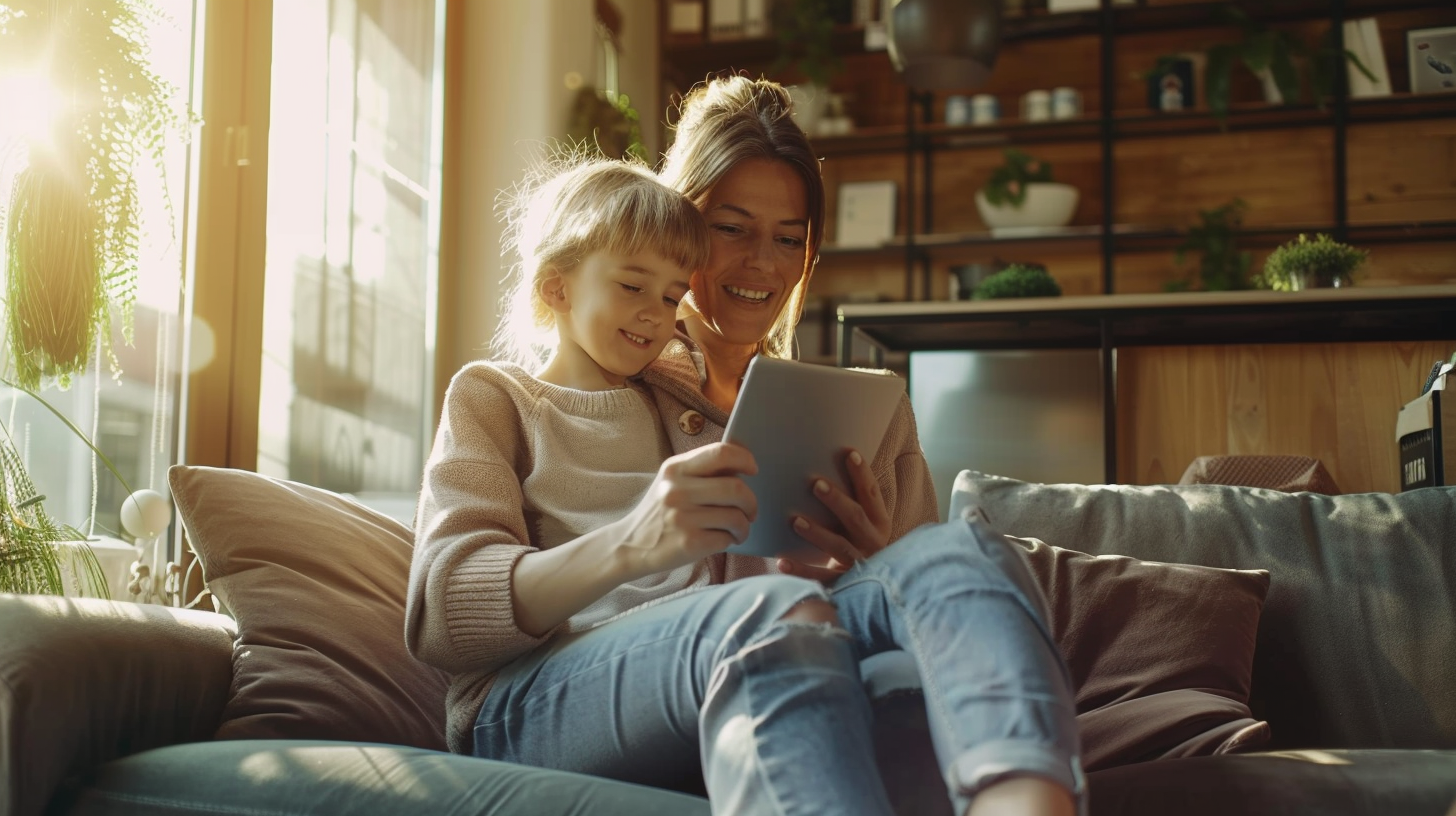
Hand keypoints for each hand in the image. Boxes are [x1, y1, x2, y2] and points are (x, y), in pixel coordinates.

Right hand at [615, 442, 758, 576]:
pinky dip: (732, 540)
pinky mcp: (689, 543)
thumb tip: (743, 465)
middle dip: (751, 502)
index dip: (745, 459)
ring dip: (744, 526)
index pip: (721, 453)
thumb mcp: (672, 482)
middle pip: (736, 488)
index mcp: (676, 468)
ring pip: (736, 517)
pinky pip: (727, 538)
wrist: (630, 545)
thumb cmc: (661, 512)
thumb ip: (702, 471)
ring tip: (737, 530)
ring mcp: (682, 517)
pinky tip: (724, 540)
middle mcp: (677, 490)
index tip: (753, 470)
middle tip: (750, 511)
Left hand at [777, 448, 890, 583]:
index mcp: (879, 522)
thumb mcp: (864, 522)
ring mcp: (859, 564)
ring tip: (796, 521)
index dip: (863, 474)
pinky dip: (801, 570)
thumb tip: (828, 463)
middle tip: (816, 484)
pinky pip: (820, 577)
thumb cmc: (858, 542)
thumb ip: (851, 499)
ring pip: (838, 547)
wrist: (875, 585)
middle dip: (837, 500)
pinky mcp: (843, 583)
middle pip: (856, 518)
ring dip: (817, 533)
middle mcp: (873, 542)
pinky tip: (781, 561)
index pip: (872, 494)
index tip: (850, 454)